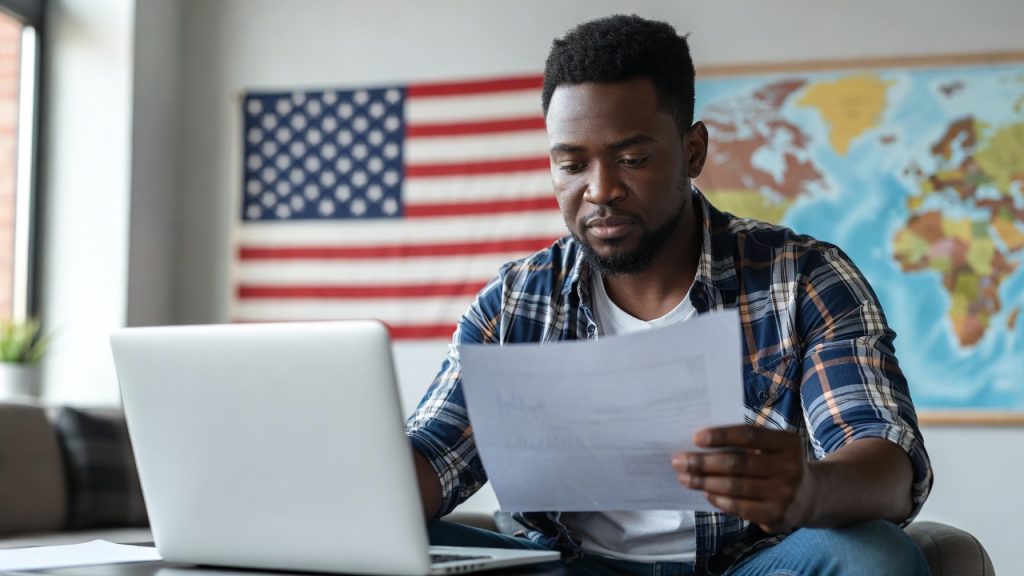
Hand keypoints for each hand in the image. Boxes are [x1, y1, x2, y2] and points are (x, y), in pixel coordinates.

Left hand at [671, 425, 816, 533]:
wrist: (810, 496)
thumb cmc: (777, 464)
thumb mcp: (772, 447)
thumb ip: (745, 443)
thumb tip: (699, 445)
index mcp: (787, 443)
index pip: (748, 435)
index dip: (720, 435)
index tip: (695, 437)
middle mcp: (790, 467)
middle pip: (737, 463)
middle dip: (703, 462)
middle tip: (678, 461)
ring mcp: (785, 493)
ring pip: (735, 486)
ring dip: (704, 482)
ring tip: (685, 478)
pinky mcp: (778, 515)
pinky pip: (740, 507)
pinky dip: (719, 500)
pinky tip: (705, 493)